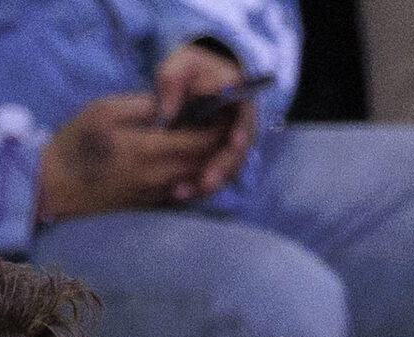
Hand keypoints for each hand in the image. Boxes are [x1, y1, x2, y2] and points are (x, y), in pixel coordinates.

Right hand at [37, 92, 222, 220]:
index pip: (200, 139)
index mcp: (146, 149)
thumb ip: (143, 104)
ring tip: (207, 142)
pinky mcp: (144, 205)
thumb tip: (173, 104)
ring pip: (196, 179)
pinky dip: (192, 178)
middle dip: (218, 143)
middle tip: (220, 124)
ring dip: (207, 162)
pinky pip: (180, 192)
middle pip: (204, 161)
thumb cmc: (72, 146)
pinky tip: (188, 164)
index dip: (217, 124)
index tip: (221, 109)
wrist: (48, 188)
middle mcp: (155, 176)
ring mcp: (151, 194)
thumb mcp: (103, 111)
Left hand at [152, 42, 255, 198]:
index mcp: (237, 94)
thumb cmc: (189, 71)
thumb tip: (168, 110)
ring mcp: (229, 140)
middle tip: (205, 182)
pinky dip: (197, 185)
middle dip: (223, 166)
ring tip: (182, 193)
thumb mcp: (180, 65)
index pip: (245, 113)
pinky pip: (212, 174)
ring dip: (208, 182)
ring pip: (227, 166)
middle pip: (239, 148)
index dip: (242, 130)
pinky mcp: (216, 155)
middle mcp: (239, 121)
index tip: (234, 143)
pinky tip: (176, 194)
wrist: (193, 82)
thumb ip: (173, 79)